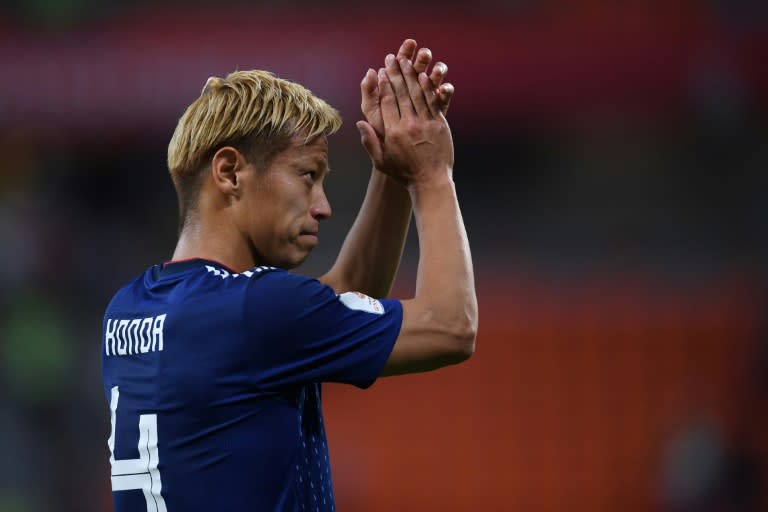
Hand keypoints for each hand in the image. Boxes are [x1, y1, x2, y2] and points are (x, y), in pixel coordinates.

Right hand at [357, 53, 453, 187]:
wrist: (431, 181)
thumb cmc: (404, 174)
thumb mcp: (381, 162)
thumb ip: (370, 142)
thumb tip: (359, 123)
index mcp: (393, 133)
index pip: (386, 103)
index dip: (383, 86)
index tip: (379, 72)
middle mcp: (409, 125)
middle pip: (401, 93)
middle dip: (395, 74)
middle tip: (391, 59)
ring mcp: (426, 123)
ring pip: (417, 93)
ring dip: (411, 75)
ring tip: (406, 61)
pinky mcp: (439, 124)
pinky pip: (432, 101)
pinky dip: (427, 87)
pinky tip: (423, 75)